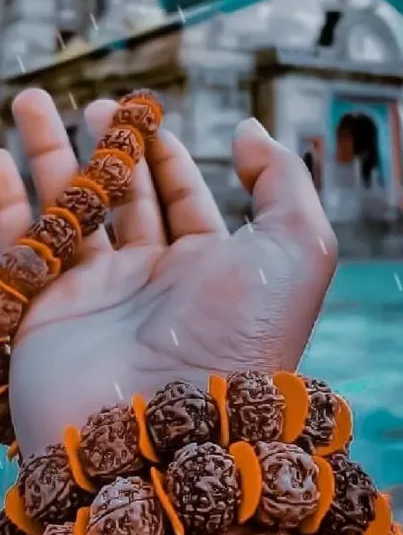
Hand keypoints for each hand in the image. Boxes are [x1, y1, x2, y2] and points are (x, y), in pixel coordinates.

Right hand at [3, 89, 336, 455]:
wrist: (170, 432)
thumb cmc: (242, 338)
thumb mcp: (296, 249)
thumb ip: (284, 182)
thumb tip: (250, 132)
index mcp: (207, 268)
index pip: (181, 199)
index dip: (165, 155)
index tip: (147, 116)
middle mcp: (149, 283)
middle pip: (121, 198)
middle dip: (103, 146)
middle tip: (88, 105)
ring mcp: (92, 300)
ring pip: (65, 212)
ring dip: (47, 155)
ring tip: (28, 102)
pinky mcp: (41, 318)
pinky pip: (17, 247)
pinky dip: (4, 205)